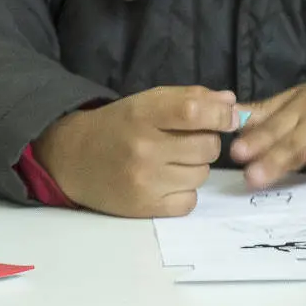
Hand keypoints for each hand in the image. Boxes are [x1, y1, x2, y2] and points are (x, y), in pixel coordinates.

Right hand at [33, 86, 235, 217]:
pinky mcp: (144, 207)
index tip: (229, 118)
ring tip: (173, 160)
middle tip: (188, 140)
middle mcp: (143, 148)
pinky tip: (168, 181)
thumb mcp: (149, 101)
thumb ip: (191, 98)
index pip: (194, 111)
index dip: (221, 115)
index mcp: (144, 114)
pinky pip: (189, 201)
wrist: (73, 157)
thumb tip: (231, 104)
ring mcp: (144, 181)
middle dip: (207, 141)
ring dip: (196, 167)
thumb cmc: (118, 125)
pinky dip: (186, 192)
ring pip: (201, 174)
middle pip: (207, 147)